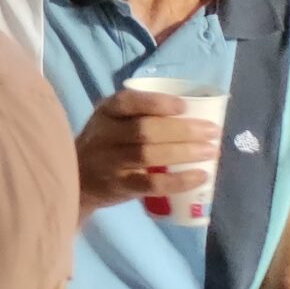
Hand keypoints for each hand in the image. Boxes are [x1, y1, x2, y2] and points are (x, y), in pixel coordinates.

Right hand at [75, 88, 219, 213]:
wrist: (77, 180)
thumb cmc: (105, 145)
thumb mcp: (112, 123)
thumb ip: (140, 116)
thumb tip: (194, 114)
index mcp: (106, 113)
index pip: (127, 101)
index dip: (156, 103)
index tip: (184, 106)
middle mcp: (105, 135)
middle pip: (144, 129)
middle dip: (182, 129)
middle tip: (212, 132)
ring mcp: (111, 162)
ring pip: (148, 154)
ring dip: (184, 152)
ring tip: (211, 151)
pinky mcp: (120, 186)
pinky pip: (151, 185)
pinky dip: (178, 180)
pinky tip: (200, 176)